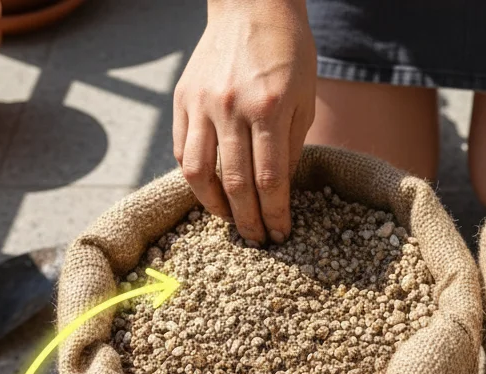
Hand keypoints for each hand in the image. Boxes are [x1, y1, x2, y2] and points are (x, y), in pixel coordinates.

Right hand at [173, 0, 315, 242]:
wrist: (252, 7)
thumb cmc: (289, 54)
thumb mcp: (304, 99)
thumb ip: (291, 147)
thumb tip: (279, 191)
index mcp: (269, 110)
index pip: (269, 181)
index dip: (275, 215)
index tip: (280, 234)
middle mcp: (231, 109)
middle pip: (234, 184)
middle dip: (247, 220)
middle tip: (256, 239)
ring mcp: (202, 104)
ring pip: (197, 173)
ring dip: (213, 206)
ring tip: (229, 219)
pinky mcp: (182, 99)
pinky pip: (181, 149)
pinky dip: (193, 177)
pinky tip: (209, 189)